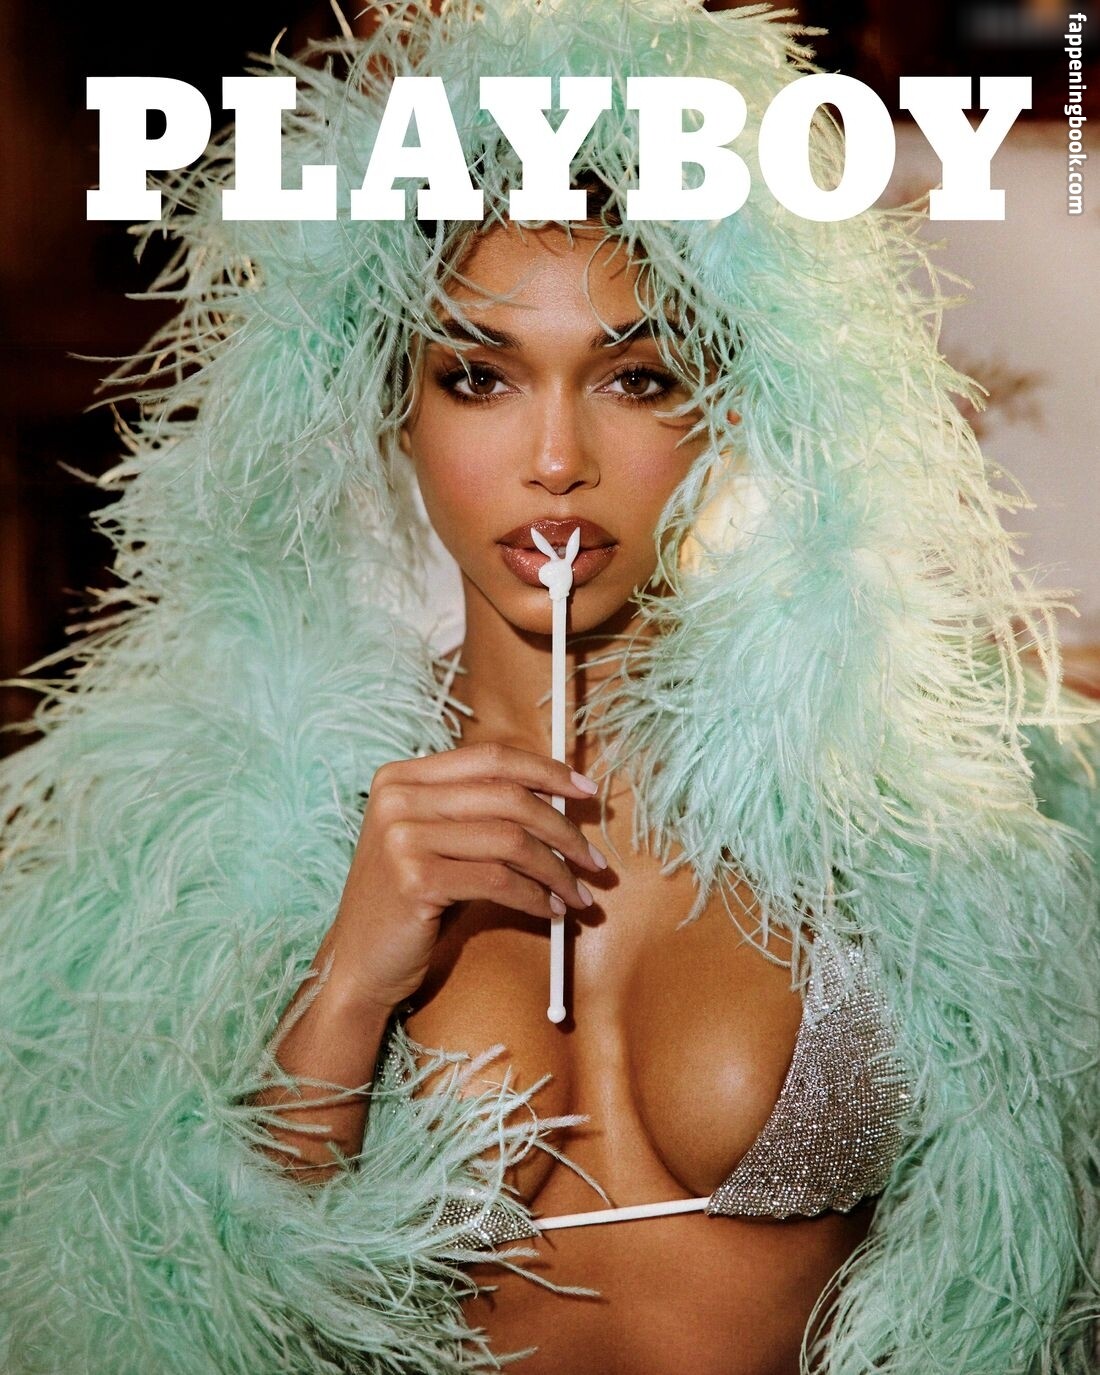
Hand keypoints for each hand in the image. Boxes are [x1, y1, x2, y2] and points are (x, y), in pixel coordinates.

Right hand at [324, 743, 604, 1012]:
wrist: (358, 964)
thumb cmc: (410, 903)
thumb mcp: (436, 842)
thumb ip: (480, 813)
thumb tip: (560, 800)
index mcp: (401, 777)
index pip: (490, 758)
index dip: (546, 771)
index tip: (586, 791)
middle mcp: (397, 798)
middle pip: (507, 797)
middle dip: (563, 829)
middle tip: (594, 859)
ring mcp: (402, 836)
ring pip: (510, 840)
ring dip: (556, 870)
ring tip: (576, 893)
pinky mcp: (414, 879)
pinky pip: (498, 881)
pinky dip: (534, 897)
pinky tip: (548, 911)